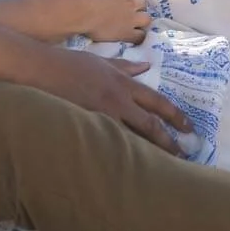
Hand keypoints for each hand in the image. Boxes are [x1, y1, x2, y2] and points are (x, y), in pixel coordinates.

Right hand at [24, 48, 192, 154]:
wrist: (40, 69)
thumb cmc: (70, 64)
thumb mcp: (102, 62)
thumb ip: (125, 67)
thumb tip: (146, 67)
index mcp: (123, 84)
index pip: (157, 102)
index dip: (175, 116)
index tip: (189, 127)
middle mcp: (117, 101)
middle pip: (150, 125)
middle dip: (168, 141)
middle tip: (182, 155)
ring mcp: (100, 116)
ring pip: (131, 139)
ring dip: (147, 153)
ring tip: (161, 168)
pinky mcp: (85, 126)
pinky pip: (107, 144)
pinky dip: (119, 156)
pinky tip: (127, 169)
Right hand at [70, 0, 150, 44]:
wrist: (80, 6)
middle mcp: (130, 0)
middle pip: (141, 1)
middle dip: (138, 3)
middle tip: (130, 6)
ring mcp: (129, 18)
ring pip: (145, 19)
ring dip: (142, 19)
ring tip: (137, 22)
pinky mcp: (125, 33)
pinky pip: (138, 36)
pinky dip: (138, 36)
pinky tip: (136, 37)